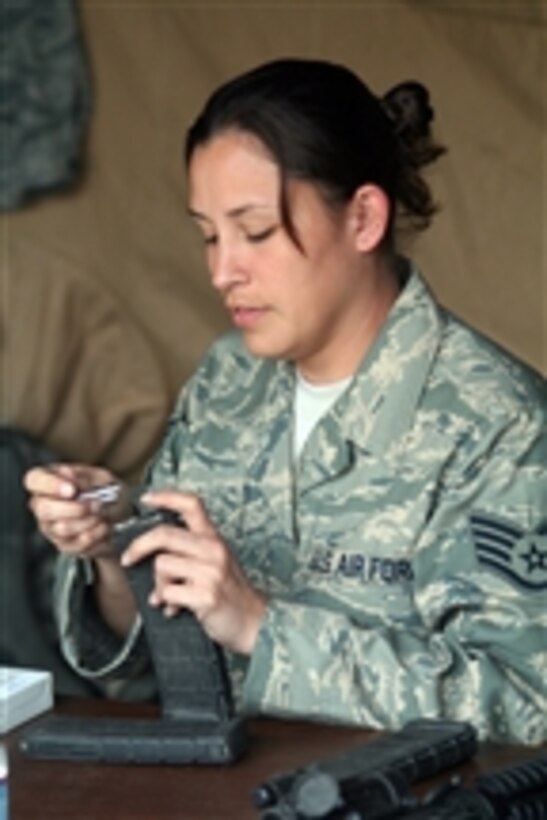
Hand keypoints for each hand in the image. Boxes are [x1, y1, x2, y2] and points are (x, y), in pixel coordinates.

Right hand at [24, 463, 129, 559]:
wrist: (120, 516)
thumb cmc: (105, 490)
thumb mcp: (101, 477)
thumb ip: (85, 477)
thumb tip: (69, 475)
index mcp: (48, 480)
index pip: (33, 480)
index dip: (50, 485)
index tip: (72, 490)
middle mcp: (42, 504)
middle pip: (44, 509)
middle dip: (75, 508)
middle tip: (96, 504)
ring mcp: (50, 527)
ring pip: (62, 529)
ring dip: (89, 521)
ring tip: (104, 514)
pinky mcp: (63, 545)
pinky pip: (76, 544)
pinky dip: (96, 534)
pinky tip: (105, 526)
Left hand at [120, 490, 266, 654]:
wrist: (253, 620)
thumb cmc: (230, 591)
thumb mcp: (216, 560)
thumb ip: (190, 550)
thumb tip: (152, 549)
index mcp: (214, 538)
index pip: (191, 504)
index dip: (166, 497)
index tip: (147, 499)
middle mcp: (213, 549)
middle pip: (164, 534)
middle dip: (138, 546)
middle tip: (128, 558)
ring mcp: (211, 572)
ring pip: (162, 565)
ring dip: (158, 584)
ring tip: (167, 596)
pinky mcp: (206, 595)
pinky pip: (168, 593)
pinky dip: (166, 603)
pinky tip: (175, 609)